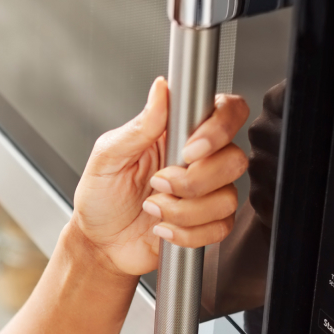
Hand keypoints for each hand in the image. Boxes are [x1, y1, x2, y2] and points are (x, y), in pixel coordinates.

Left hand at [70, 77, 250, 275]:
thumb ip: (139, 126)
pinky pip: (220, 228)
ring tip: (153, 208)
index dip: (218, 129)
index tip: (189, 150)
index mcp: (178, 133)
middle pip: (234, 160)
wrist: (99, 244)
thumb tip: (160, 89)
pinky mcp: (208, 224)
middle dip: (193, 180)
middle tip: (158, 184)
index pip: (226, 112)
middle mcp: (199, 160)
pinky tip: (163, 227)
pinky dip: (187, 232)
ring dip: (184, 210)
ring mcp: (206, 193)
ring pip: (227, 198)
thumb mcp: (108, 156)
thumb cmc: (100, 197)